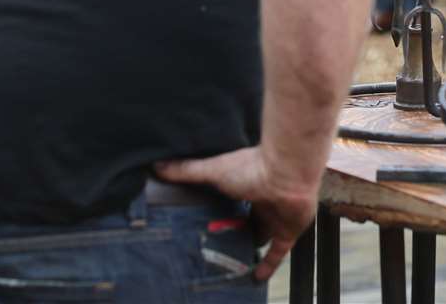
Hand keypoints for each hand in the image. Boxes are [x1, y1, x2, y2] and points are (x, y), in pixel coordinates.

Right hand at [154, 145, 315, 281]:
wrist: (287, 173)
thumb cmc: (251, 167)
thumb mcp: (213, 170)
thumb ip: (187, 170)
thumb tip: (158, 166)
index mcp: (245, 185)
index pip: (231, 201)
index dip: (220, 212)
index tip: (204, 224)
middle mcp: (261, 201)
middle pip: (245, 221)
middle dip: (232, 233)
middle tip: (213, 249)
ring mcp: (276, 217)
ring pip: (260, 237)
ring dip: (248, 249)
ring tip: (229, 266)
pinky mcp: (288, 232)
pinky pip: (277, 254)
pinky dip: (267, 266)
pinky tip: (255, 279)